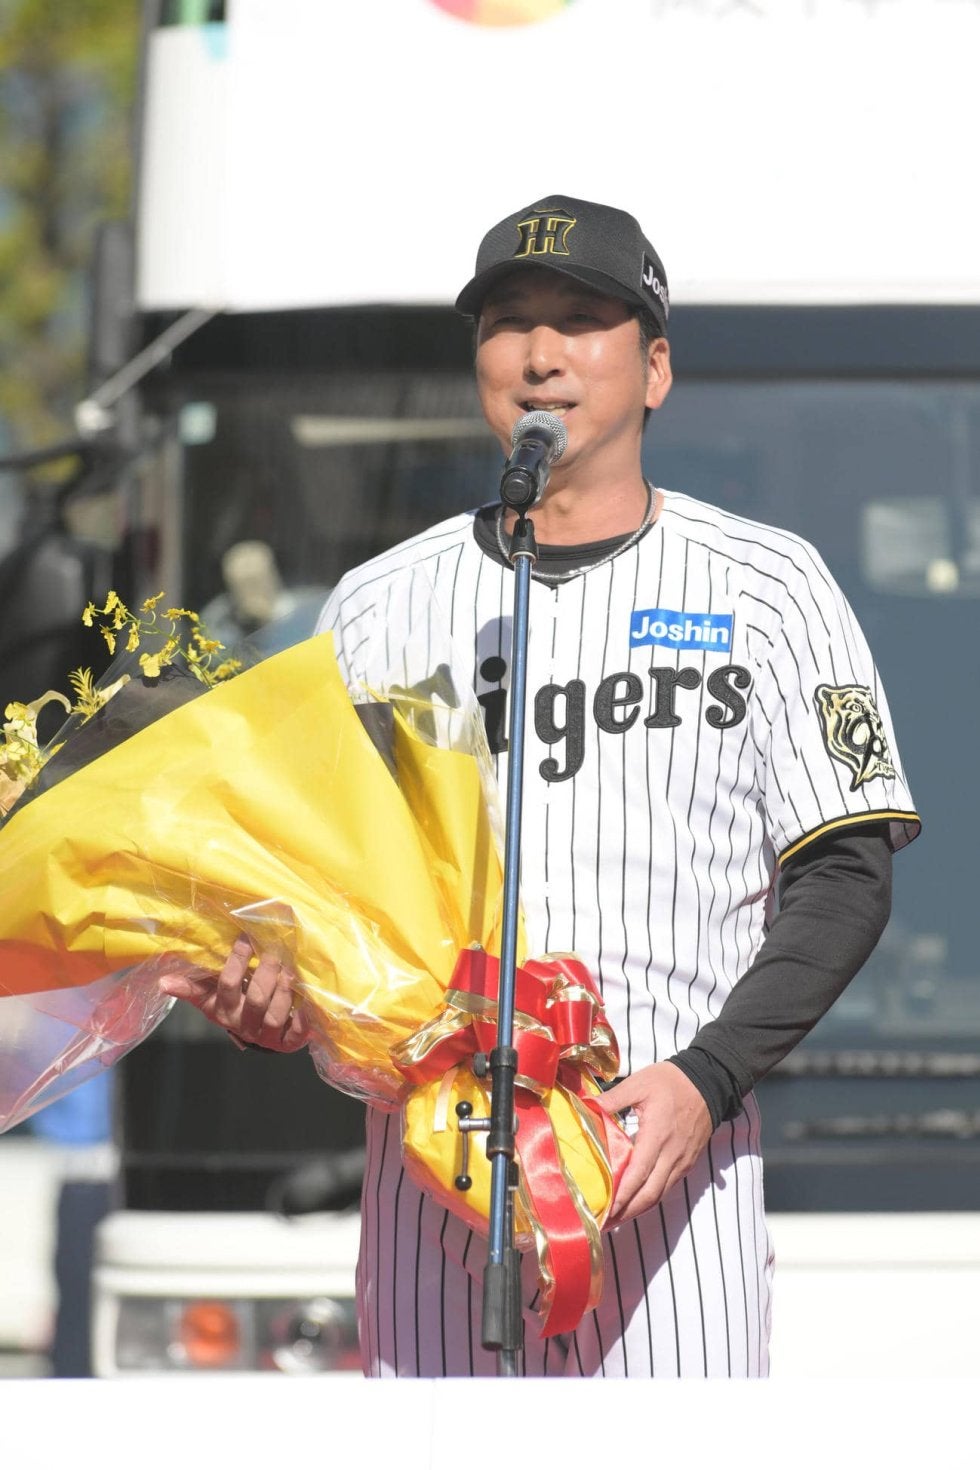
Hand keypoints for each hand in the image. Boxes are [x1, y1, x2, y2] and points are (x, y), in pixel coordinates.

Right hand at [160, 937, 310, 1052]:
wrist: (261, 1034)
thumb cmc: (235, 1006)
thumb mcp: (212, 998)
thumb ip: (190, 988)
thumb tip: (162, 982)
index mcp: (225, 1012)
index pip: (227, 985)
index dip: (237, 961)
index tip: (245, 937)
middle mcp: (245, 1026)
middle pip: (255, 999)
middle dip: (266, 972)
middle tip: (276, 948)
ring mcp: (268, 1036)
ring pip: (274, 1015)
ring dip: (284, 992)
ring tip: (290, 970)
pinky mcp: (289, 1042)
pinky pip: (297, 1034)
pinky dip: (304, 1019)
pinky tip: (308, 1003)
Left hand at [594, 1062, 712, 1224]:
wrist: (708, 1082)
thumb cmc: (672, 1082)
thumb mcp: (639, 1083)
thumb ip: (613, 1098)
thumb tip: (587, 1107)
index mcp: (657, 1136)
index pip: (638, 1174)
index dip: (622, 1195)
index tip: (605, 1209)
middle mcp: (671, 1155)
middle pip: (649, 1194)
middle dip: (627, 1212)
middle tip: (605, 1223)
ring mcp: (681, 1161)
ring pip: (660, 1195)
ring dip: (638, 1209)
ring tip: (617, 1219)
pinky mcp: (687, 1162)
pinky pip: (667, 1187)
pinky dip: (651, 1199)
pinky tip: (636, 1202)